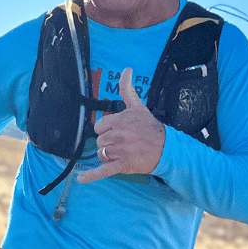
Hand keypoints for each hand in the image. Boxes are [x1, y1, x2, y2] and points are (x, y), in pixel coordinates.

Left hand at [77, 68, 164, 183]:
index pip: (99, 127)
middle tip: (122, 144)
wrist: (167, 148)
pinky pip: (103, 170)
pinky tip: (80, 179)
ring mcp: (120, 151)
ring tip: (121, 154)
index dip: (105, 131)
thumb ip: (127, 89)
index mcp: (119, 121)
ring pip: (101, 154)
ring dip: (108, 156)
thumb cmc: (151, 127)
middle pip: (99, 141)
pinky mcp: (122, 165)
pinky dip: (91, 176)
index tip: (116, 132)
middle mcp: (118, 135)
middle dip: (107, 144)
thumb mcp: (138, 106)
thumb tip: (126, 69)